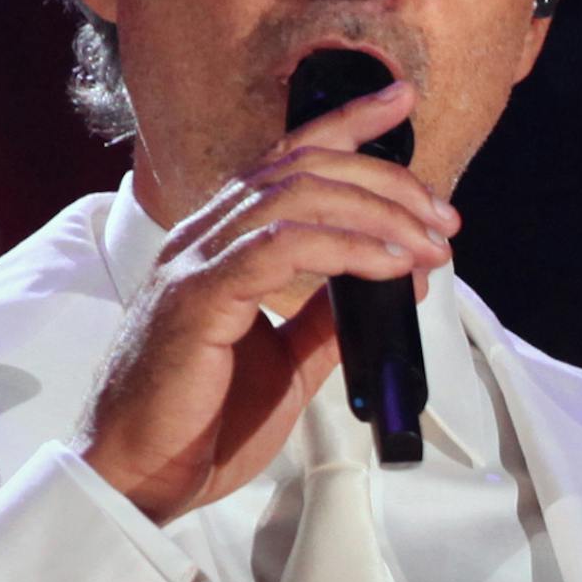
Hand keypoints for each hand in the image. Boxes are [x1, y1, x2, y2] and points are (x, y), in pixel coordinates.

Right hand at [78, 83, 457, 525]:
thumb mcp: (286, 363)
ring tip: (428, 244)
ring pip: (295, 197)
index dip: (346, 122)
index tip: (400, 102)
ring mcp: (195, 263)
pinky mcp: (197, 299)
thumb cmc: (199, 425)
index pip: (286, 160)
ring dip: (376, 213)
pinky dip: (345, 248)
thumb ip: (326, 317)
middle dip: (384, 181)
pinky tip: (389, 264)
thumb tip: (390, 280)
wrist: (140, 478)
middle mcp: (203, 239)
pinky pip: (280, 248)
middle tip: (442, 217)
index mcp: (218, 244)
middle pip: (302, 169)